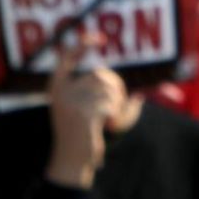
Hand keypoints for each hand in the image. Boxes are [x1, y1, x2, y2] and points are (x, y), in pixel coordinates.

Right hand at [46, 48, 127, 188]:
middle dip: (116, 88)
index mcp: (57, 87)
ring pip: (108, 91)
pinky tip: (109, 126)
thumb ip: (105, 99)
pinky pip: (110, 106)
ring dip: (117, 105)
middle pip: (99, 75)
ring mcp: (70, 103)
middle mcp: (60, 92)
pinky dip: (117, 115)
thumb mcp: (86, 111)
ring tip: (112, 119)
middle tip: (117, 105)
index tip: (99, 37)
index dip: (83, 44)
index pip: (67, 57)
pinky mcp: (83, 115)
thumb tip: (141, 96)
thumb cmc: (82, 135)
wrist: (70, 160)